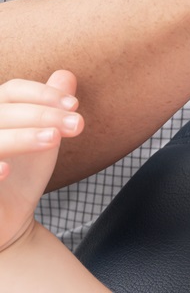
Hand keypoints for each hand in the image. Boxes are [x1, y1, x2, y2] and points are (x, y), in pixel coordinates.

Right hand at [0, 71, 83, 252]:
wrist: (8, 220)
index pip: (12, 90)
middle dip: (42, 115)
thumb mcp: (43, 137)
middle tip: (76, 124)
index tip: (74, 105)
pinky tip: (7, 170)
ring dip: (22, 136)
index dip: (42, 94)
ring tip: (53, 139)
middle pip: (4, 110)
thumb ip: (50, 108)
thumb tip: (66, 75)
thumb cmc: (22, 174)